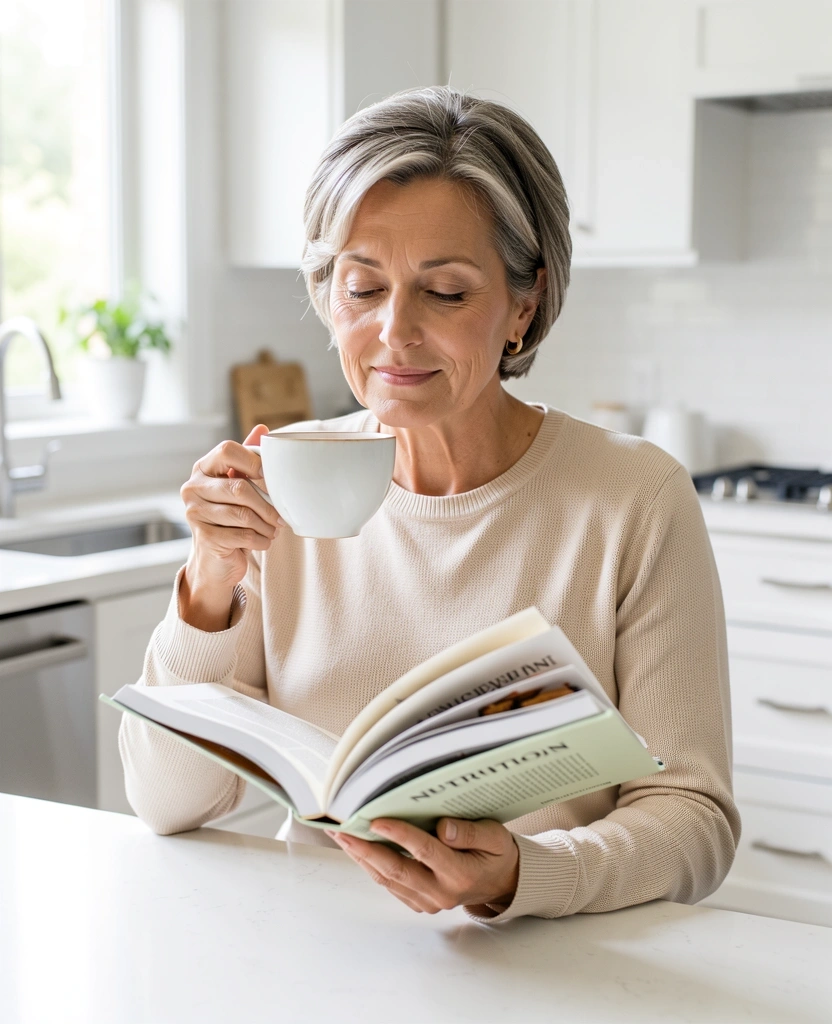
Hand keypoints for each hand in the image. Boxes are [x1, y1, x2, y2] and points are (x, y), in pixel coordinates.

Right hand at [179, 424, 284, 628]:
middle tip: (281, 516)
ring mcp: (195, 513)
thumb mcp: (237, 484)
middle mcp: (193, 488)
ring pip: (243, 515)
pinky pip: (243, 536)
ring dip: (266, 525)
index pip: (227, 450)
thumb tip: (263, 429)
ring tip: (274, 529)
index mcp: (202, 468)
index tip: (270, 477)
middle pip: (239, 487)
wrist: (215, 558)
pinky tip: (263, 541)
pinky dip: (261, 540)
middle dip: (267, 504)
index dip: (254, 461)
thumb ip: (247, 458)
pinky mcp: (204, 537)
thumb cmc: (230, 515)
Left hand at [326, 817, 518, 913]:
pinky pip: (390, 885)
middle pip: (397, 870)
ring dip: (362, 858)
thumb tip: (443, 827)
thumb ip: (471, 832)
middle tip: (343, 830)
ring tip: (341, 836)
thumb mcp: (495, 837)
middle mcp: (441, 893)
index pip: (425, 852)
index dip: (399, 835)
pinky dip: (371, 866)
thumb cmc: (496, 853)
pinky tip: (358, 849)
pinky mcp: (419, 903)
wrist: (501, 882)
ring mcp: (428, 902)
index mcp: (460, 874)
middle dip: (366, 849)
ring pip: (388, 879)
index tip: (377, 820)